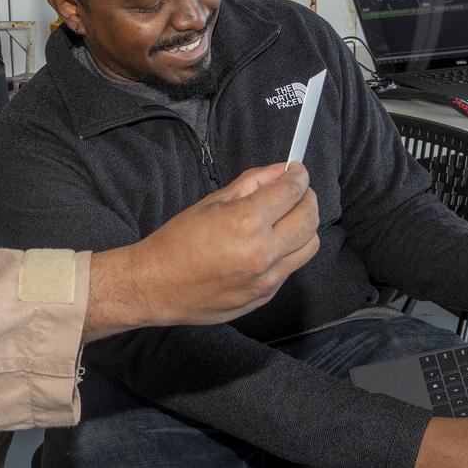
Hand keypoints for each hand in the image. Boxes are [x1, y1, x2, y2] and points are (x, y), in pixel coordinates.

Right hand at [84, 163, 318, 340]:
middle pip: (310, 218)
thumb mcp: (212, 202)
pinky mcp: (265, 296)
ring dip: (304, 227)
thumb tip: (279, 171)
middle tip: (296, 191)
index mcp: (246, 222)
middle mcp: (263, 252)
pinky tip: (268, 245)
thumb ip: (251, 183)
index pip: (292, 191)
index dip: (299, 176)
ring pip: (309, 245)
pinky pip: (291, 267)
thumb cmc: (178, 241)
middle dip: (308, 198)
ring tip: (286, 219)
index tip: (297, 171)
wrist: (157, 286)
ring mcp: (267, 278)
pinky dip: (288, 251)